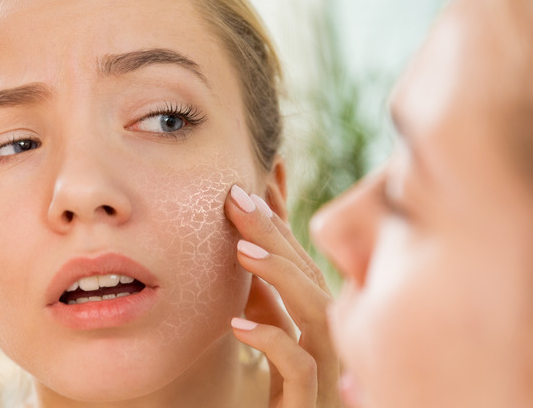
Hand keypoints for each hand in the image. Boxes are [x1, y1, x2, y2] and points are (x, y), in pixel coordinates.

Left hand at [225, 185, 340, 406]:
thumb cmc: (283, 387)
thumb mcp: (266, 328)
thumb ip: (264, 290)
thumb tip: (248, 239)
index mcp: (315, 315)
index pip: (300, 257)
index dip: (279, 217)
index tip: (257, 178)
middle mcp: (328, 334)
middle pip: (307, 273)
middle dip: (273, 232)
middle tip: (236, 198)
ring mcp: (325, 366)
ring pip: (315, 312)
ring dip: (280, 275)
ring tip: (240, 251)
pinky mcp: (311, 399)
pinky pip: (300, 367)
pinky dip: (273, 341)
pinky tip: (238, 325)